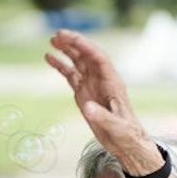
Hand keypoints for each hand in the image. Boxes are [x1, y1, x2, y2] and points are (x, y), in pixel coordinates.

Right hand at [45, 30, 157, 172]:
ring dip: (66, 50)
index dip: (85, 46)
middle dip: (73, 43)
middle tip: (57, 34)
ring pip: (78, 61)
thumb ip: (103, 117)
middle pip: (87, 55)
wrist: (125, 143)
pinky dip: (60, 65)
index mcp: (112, 82)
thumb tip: (87, 107)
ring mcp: (91, 85)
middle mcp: (101, 79)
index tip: (70, 38)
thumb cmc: (126, 134)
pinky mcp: (83, 92)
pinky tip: (49, 57)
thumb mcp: (117, 127)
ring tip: (52, 40)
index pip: (98, 58)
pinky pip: (70, 74)